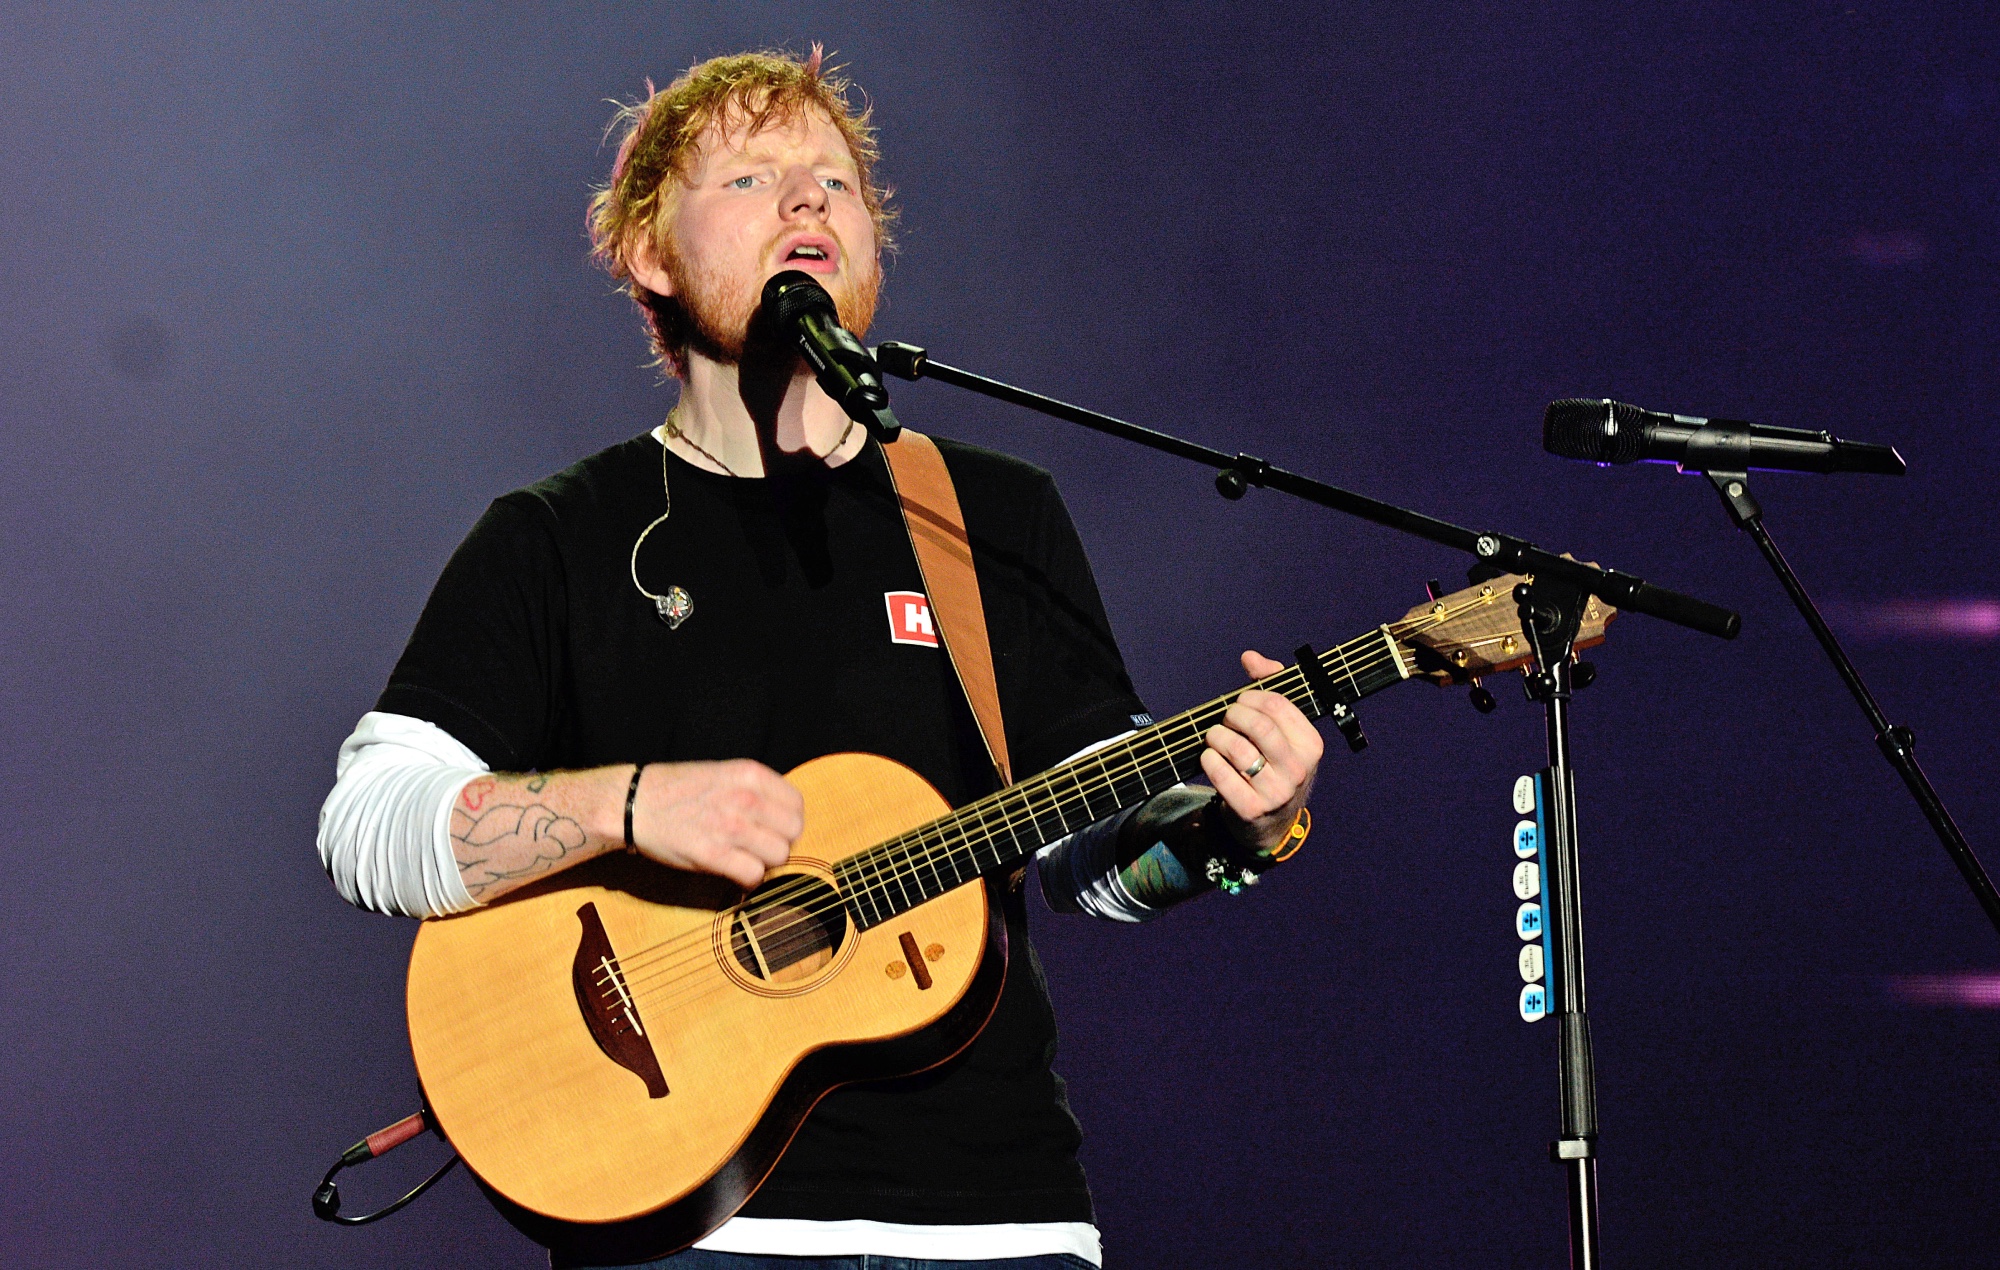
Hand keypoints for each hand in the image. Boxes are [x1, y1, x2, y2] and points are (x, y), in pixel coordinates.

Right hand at [629, 760, 803, 888]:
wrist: (633, 802)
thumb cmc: (678, 790)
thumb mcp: (723, 774)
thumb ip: (756, 791)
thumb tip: (784, 818)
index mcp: (749, 774)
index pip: (797, 805)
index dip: (787, 821)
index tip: (771, 829)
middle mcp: (745, 797)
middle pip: (793, 832)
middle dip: (780, 843)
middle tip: (759, 847)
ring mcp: (729, 826)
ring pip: (779, 855)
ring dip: (765, 862)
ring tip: (745, 858)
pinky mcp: (712, 854)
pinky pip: (753, 874)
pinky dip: (749, 880)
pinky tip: (735, 873)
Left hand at [1199, 650, 1323, 852]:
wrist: (1271, 822)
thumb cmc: (1275, 765)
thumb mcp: (1284, 732)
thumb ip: (1271, 688)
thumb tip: (1250, 657)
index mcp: (1311, 745)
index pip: (1278, 705)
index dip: (1251, 696)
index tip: (1241, 700)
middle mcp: (1298, 769)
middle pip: (1258, 725)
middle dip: (1233, 714)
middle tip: (1226, 719)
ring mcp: (1276, 792)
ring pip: (1237, 749)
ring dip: (1216, 736)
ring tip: (1215, 737)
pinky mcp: (1251, 809)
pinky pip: (1221, 775)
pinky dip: (1208, 760)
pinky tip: (1209, 757)